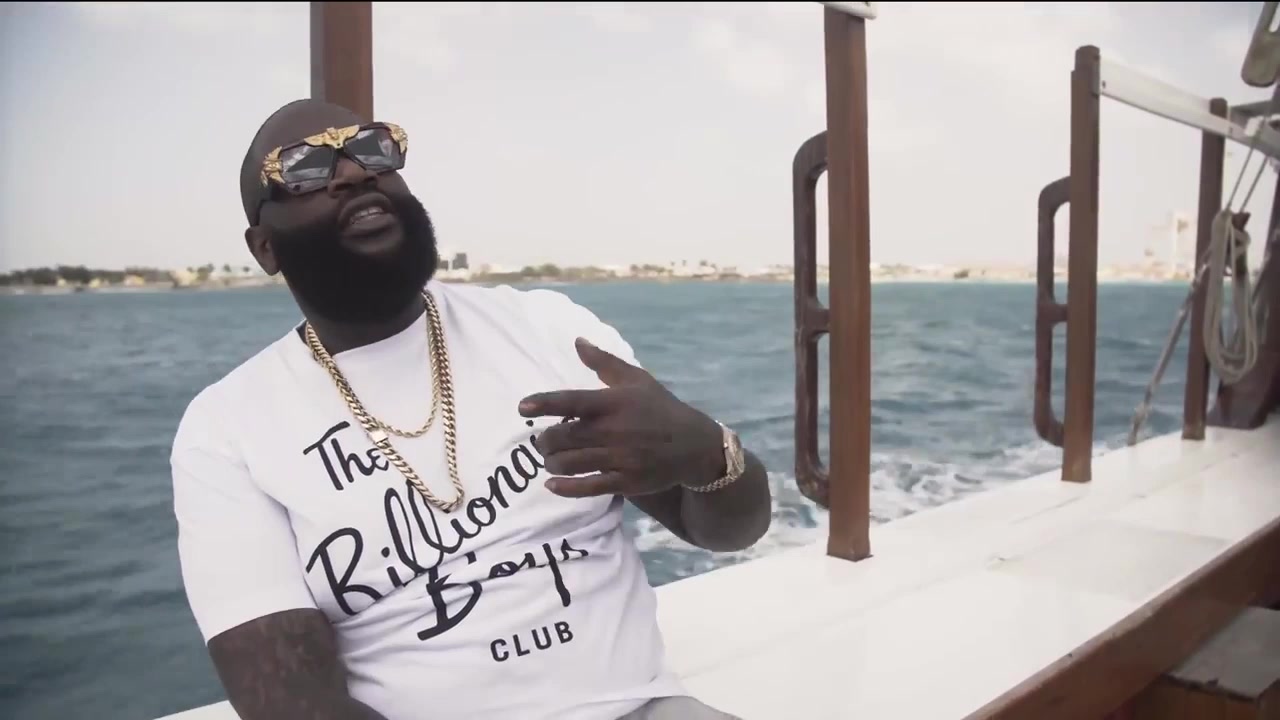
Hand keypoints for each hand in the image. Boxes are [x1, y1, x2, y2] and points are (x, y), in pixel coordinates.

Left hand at [518, 338, 725, 498]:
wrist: (694, 445)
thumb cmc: (660, 408)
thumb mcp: (636, 379)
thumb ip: (604, 362)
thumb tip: (577, 342)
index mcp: (613, 403)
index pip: (572, 401)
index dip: (545, 403)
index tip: (523, 406)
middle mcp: (613, 431)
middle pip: (563, 437)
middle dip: (545, 440)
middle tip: (543, 440)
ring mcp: (619, 459)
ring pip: (570, 463)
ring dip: (552, 462)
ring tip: (551, 459)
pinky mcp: (625, 482)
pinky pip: (588, 488)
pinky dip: (565, 488)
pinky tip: (553, 484)